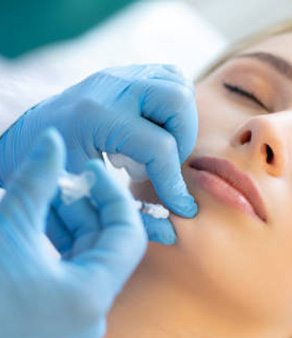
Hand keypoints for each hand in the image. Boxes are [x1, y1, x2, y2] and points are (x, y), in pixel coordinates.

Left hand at [0, 64, 198, 245]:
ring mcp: (120, 76)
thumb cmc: (52, 170)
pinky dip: (175, 106)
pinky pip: (170, 77)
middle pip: (176, 100)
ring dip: (182, 121)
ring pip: (178, 85)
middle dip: (184, 139)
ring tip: (161, 147)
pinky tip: (157, 130)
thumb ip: (127, 214)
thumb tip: (172, 232)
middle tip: (166, 164)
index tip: (182, 207)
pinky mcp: (127, 74)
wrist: (30, 137)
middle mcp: (111, 87)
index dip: (174, 183)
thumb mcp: (85, 194)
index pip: (158, 147)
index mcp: (95, 117)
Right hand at [0, 128, 146, 337]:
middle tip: (61, 178)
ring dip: (68, 225)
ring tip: (42, 195)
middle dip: (85, 208)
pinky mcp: (53, 327)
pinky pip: (69, 278)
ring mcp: (73, 326)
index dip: (114, 196)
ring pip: (86, 262)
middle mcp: (91, 318)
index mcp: (91, 298)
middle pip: (106, 248)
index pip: (129, 236)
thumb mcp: (9, 225)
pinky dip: (57, 248)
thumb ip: (38, 179)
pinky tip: (35, 221)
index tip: (93, 170)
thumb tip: (53, 139)